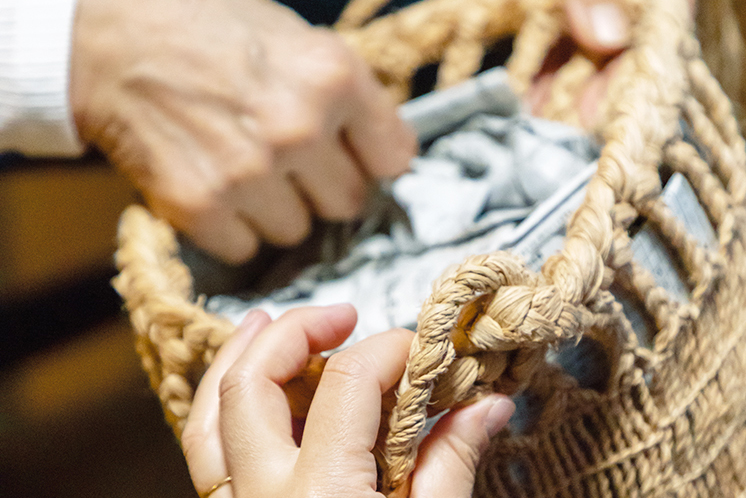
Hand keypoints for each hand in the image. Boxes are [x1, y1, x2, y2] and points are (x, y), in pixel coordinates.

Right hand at [70, 0, 416, 263]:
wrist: (103, 35)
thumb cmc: (200, 24)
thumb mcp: (292, 33)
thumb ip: (340, 91)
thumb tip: (374, 142)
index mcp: (334, 77)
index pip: (394, 158)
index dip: (373, 157)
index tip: (356, 156)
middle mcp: (299, 128)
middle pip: (347, 203)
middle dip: (324, 187)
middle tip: (292, 162)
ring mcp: (249, 173)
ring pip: (296, 230)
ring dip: (276, 210)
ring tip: (243, 169)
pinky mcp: (199, 207)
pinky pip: (244, 247)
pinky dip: (231, 227)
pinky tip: (213, 187)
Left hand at [181, 305, 514, 497]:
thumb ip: (452, 463)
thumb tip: (488, 402)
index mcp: (323, 497)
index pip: (347, 384)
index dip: (391, 349)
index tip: (425, 350)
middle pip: (252, 383)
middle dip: (297, 332)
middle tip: (347, 316)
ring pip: (210, 414)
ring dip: (239, 357)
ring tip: (268, 321)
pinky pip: (208, 452)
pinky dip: (225, 406)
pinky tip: (252, 385)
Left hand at [464, 0, 695, 125]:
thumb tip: (605, 40)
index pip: (658, 39)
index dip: (638, 87)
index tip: (617, 132)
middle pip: (614, 63)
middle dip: (592, 106)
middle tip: (570, 155)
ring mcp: (573, 0)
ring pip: (571, 64)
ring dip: (555, 103)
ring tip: (538, 147)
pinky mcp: (531, 2)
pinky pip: (533, 50)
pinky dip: (524, 80)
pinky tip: (512, 114)